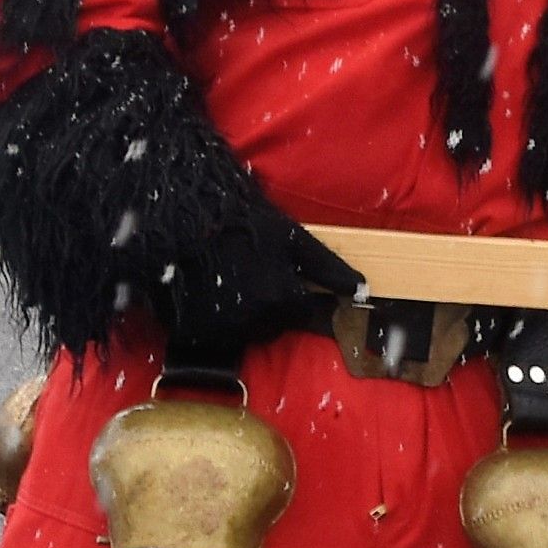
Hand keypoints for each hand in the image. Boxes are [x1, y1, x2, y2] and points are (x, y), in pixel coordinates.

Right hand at [159, 211, 360, 364]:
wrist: (185, 213)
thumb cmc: (245, 220)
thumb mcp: (293, 239)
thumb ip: (329, 269)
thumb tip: (362, 290)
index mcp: (283, 301)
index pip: (298, 314)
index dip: (289, 293)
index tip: (274, 275)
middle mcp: (254, 322)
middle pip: (270, 327)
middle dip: (264, 308)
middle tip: (246, 275)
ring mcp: (220, 330)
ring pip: (240, 333)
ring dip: (236, 316)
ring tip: (224, 282)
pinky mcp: (190, 332)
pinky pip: (208, 335)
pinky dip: (207, 321)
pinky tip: (202, 292)